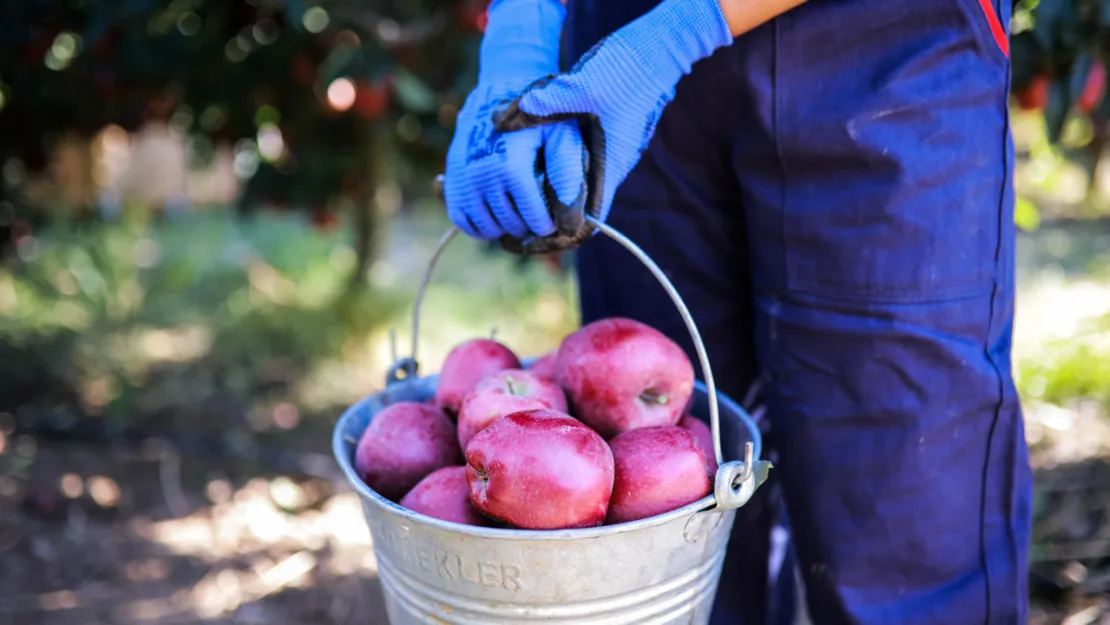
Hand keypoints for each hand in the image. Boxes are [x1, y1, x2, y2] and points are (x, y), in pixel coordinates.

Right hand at [443, 0, 586, 246]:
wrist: (498, 94)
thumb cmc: (538, 117)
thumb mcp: (562, 136)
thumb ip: (568, 173)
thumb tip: (573, 217)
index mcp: (513, 167)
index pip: (535, 219)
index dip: (549, 223)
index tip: (554, 218)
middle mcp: (483, 176)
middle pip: (513, 225)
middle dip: (529, 224)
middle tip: (537, 210)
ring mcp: (464, 181)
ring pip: (489, 228)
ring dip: (506, 226)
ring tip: (519, 209)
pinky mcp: (452, 183)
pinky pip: (464, 222)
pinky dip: (481, 225)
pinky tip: (497, 212)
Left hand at [494, 0, 733, 242]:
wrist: (656, 52)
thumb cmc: (625, 71)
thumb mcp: (580, 86)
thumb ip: (542, 105)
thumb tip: (499, 122)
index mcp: (606, 168)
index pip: (583, 224)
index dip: (553, 238)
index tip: (523, 240)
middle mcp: (609, 169)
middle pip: (575, 214)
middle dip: (543, 226)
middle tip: (508, 229)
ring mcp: (608, 156)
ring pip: (575, 194)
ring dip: (546, 203)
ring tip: (512, 205)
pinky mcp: (604, 142)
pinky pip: (576, 172)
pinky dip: (553, 180)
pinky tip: (530, 169)